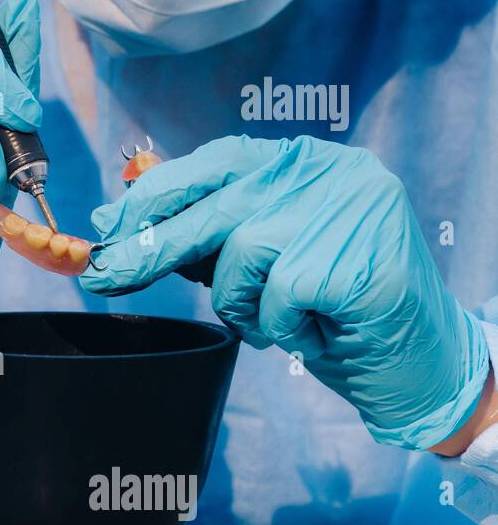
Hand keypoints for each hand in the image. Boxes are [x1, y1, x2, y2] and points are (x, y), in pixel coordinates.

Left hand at [81, 135, 491, 449]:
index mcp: (306, 160)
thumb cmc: (334, 308)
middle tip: (105, 278)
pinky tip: (317, 329)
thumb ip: (212, 225)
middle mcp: (331, 172)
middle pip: (212, 208)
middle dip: (149, 249)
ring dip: (244, 305)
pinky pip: (274, 301)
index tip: (109, 227)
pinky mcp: (354, 261)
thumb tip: (128, 208)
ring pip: (239, 258)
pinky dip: (282, 329)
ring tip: (282, 318)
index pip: (213, 164)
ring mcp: (348, 212)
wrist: (420, 364)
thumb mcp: (267, 256)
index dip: (155, 197)